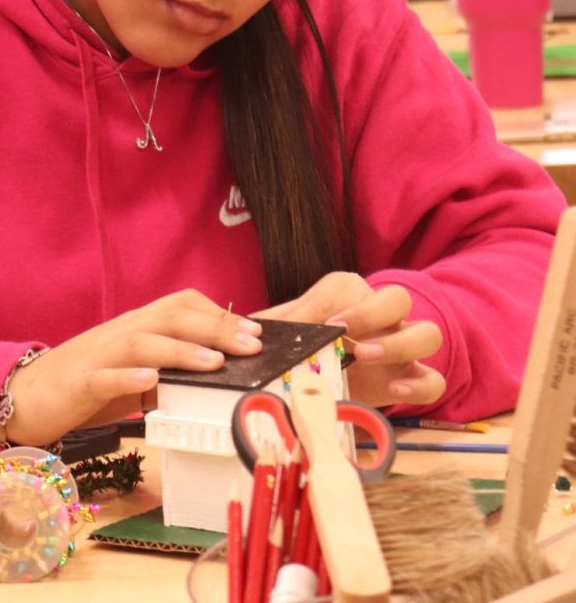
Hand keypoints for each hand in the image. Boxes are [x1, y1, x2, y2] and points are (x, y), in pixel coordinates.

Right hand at [3, 289, 263, 447]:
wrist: (28, 395)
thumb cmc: (88, 386)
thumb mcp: (136, 375)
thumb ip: (169, 372)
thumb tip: (217, 376)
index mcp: (137, 327)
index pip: (181, 305)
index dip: (219, 315)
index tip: (254, 332)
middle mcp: (121, 332)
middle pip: (170, 316)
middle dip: (214, 328)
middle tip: (251, 346)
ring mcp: (99, 355)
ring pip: (142, 341)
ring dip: (181, 350)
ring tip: (215, 362)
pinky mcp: (79, 382)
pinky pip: (104, 376)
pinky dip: (128, 377)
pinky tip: (150, 382)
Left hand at [256, 272, 444, 408]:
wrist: (329, 371)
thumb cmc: (304, 341)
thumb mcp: (287, 331)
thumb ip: (272, 327)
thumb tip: (244, 332)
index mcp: (347, 294)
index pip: (347, 288)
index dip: (334, 305)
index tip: (321, 327)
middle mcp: (381, 315)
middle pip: (398, 297)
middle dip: (373, 313)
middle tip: (345, 336)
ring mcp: (402, 346)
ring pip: (427, 333)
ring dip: (400, 344)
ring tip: (367, 357)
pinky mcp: (412, 379)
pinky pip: (434, 379)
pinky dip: (420, 384)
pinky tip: (396, 390)